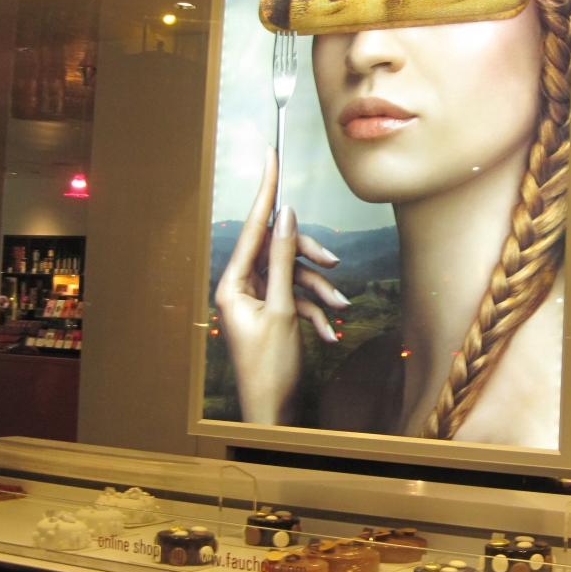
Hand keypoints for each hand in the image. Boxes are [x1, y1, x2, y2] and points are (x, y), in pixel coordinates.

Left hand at [214, 150, 347, 424]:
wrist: (273, 414)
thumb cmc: (270, 368)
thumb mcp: (281, 309)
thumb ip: (284, 260)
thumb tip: (286, 217)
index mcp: (232, 282)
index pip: (252, 226)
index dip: (265, 191)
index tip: (271, 157)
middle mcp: (241, 287)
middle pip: (280, 252)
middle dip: (309, 260)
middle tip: (333, 262)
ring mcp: (258, 301)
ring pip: (294, 276)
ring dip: (319, 293)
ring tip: (338, 309)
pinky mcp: (273, 315)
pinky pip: (298, 300)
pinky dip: (315, 313)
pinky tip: (329, 335)